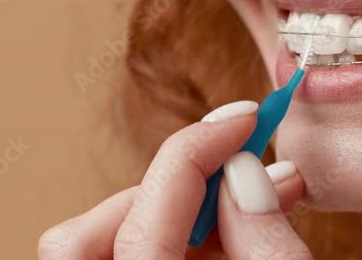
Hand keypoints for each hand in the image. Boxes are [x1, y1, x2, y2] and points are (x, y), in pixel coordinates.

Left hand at [38, 100, 312, 258]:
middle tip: (240, 165)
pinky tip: (225, 235)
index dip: (199, 148)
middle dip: (175, 183)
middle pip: (97, 226)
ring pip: (102, 242)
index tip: (246, 119)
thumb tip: (244, 172)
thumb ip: (264, 240)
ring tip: (246, 206)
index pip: (149, 207)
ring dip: (174, 209)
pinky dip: (169, 238)